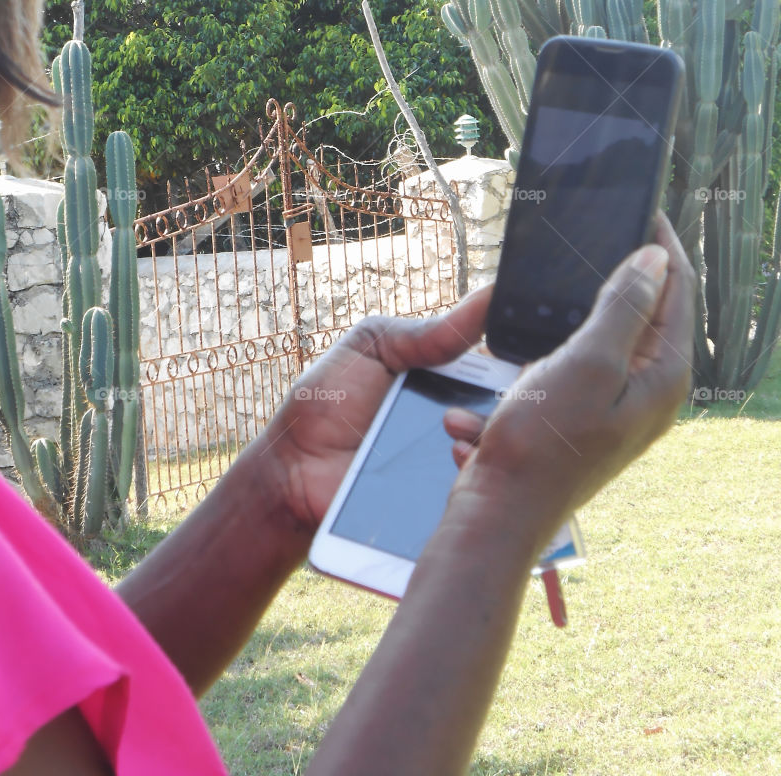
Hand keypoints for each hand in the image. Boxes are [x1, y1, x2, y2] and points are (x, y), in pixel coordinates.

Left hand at [259, 285, 493, 534]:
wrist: (291, 471)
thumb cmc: (325, 403)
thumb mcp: (370, 348)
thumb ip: (424, 331)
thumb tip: (487, 297)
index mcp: (452, 385)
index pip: (505, 375)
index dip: (517, 367)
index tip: (509, 360)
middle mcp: (462, 427)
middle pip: (514, 419)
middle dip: (505, 406)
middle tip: (460, 406)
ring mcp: (456, 471)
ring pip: (504, 461)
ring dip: (489, 443)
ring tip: (450, 435)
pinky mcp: (445, 511)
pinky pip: (479, 502)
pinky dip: (475, 482)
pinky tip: (451, 466)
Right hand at [445, 214, 694, 540]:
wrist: (501, 512)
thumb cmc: (542, 441)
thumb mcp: (587, 362)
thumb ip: (624, 307)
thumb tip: (656, 258)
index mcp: (663, 376)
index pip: (677, 291)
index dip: (662, 244)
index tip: (645, 207)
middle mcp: (649, 392)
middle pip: (647, 312)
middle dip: (622, 272)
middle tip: (600, 232)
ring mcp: (618, 407)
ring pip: (607, 336)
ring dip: (581, 310)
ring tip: (558, 281)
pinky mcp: (584, 417)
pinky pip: (574, 365)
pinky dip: (551, 349)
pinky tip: (523, 348)